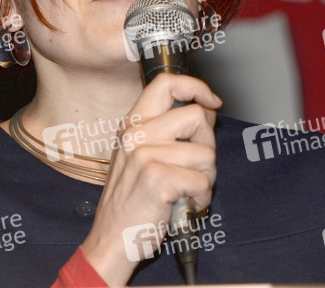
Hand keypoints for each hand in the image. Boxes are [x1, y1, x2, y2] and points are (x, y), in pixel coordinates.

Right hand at [80, 74, 221, 286]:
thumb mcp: (140, 155)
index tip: (211, 102)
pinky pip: (203, 180)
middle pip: (197, 117)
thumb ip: (166, 131)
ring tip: (186, 190)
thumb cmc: (132, 201)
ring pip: (206, 153)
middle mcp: (136, 134)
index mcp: (132, 124)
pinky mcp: (158, 178)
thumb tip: (206, 112)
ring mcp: (145, 155)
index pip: (166, 83)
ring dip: (206, 178)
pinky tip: (184, 203)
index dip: (196, 87)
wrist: (112, 240)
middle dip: (208, 144)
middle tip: (195, 167)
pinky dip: (201, 197)